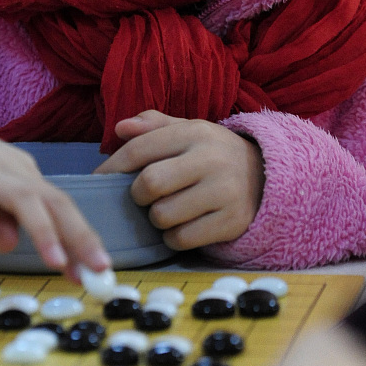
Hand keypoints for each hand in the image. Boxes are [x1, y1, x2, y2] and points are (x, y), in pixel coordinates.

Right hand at [0, 108, 110, 275]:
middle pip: (54, 199)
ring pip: (22, 197)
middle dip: (80, 234)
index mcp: (24, 173)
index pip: (61, 206)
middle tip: (96, 270)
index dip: (82, 238)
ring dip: (43, 230)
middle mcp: (11, 169)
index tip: (98, 272)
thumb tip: (11, 245)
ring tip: (57, 264)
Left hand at [95, 110, 263, 249]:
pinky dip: (173, 237)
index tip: (100, 179)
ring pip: (164, 215)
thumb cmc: (211, 153)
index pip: (140, 149)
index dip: (113, 167)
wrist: (265, 174)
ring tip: (167, 210)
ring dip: (156, 218)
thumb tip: (121, 128)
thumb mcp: (187, 131)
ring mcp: (224, 192)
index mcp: (195, 132)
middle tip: (144, 197)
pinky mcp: (232, 221)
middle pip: (150, 183)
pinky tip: (182, 226)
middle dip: (138, 195)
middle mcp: (211, 159)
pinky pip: (182, 239)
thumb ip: (153, 126)